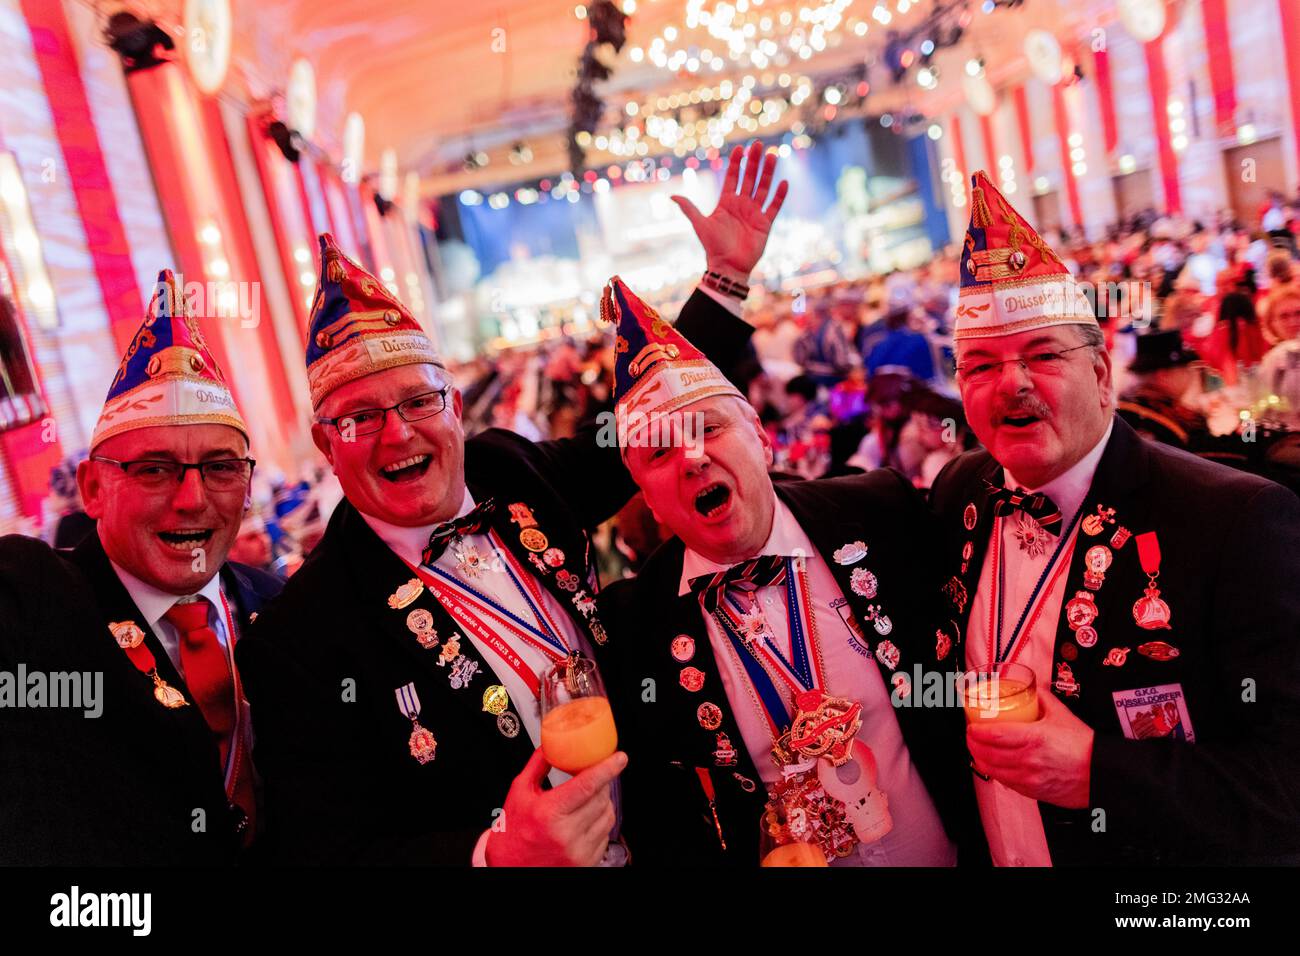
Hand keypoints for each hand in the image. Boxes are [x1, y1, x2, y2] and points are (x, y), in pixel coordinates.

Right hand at [485, 748, 625, 865]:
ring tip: (587, 799)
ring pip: (607, 816)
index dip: (607, 769)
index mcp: (548, 813)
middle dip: (602, 783)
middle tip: (595, 776)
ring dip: (603, 802)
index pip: (587, 785)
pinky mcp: (585, 863)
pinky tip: (585, 820)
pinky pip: (605, 835)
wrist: (509, 867)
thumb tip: (551, 745)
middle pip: (601, 798)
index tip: (620, 758)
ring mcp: (578, 851)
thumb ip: (537, 766)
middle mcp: (565, 834)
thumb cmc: (513, 832)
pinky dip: (600, 822)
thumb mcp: (519, 793)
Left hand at [672, 140, 788, 283]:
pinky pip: (774, 207)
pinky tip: (784, 182)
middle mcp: (742, 205)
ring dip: (768, 173)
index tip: (740, 149)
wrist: (727, 267)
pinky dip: (779, 196)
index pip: (733, 177)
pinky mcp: (765, 224)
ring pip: (763, 188)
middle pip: (749, 178)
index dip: (737, 163)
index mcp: (727, 203)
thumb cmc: (713, 247)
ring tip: (772, 156)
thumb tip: (672, 196)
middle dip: (754, 161)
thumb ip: (689, 209)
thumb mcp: (700, 224)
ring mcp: (754, 213)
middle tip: (758, 144)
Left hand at [967, 685, 1093, 808]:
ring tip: (977, 750)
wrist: (1101, 773)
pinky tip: (994, 765)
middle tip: (971, 736)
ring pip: (993, 771)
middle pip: (987, 754)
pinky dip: (996, 773)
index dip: (976, 731)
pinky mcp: (1033, 792)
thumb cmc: (1083, 745)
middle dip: (973, 745)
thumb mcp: (1062, 714)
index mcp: (1033, 738)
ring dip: (980, 760)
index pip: (993, 735)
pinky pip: (1006, 783)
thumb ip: (1042, 697)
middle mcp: (1028, 760)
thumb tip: (1030, 687)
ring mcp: (1029, 779)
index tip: (970, 725)